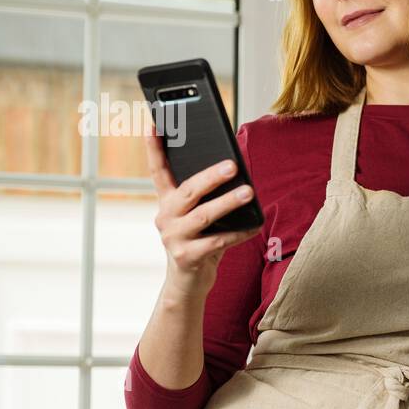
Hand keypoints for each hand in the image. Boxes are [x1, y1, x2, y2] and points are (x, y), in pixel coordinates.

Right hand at [145, 121, 261, 301]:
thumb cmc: (199, 242)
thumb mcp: (199, 218)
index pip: (158, 171)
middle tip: (233, 165)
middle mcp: (166, 217)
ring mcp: (174, 238)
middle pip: (188, 191)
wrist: (187, 283)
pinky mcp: (186, 257)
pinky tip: (254, 226)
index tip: (154, 125)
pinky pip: (217, 241)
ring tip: (249, 193)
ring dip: (228, 203)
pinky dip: (238, 233)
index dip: (154, 149)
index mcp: (167, 202)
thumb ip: (207, 199)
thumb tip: (237, 176)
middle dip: (211, 176)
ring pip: (203, 216)